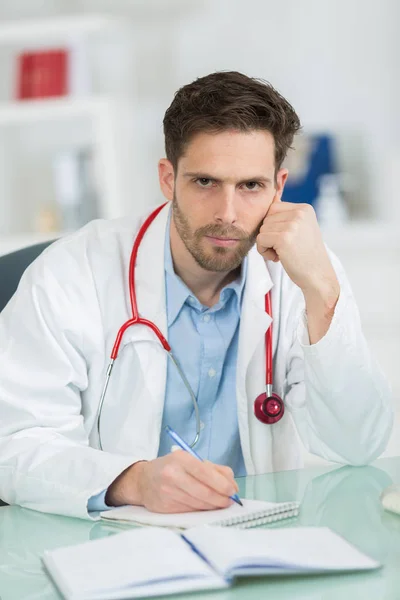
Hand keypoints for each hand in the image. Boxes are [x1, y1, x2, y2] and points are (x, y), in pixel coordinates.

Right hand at [105, 451, 238, 512]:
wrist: (143, 480)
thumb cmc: (172, 468)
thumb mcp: (190, 460)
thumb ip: (213, 469)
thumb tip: (232, 484)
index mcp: (180, 459)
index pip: (205, 472)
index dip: (221, 484)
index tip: (233, 491)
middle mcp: (172, 475)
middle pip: (203, 491)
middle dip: (220, 498)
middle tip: (229, 501)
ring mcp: (167, 492)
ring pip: (198, 503)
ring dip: (212, 506)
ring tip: (220, 503)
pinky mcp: (165, 507)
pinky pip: (189, 510)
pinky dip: (200, 510)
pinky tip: (204, 506)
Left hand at [257, 198, 338, 295]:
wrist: (318, 276)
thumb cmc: (306, 256)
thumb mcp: (301, 229)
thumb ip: (286, 218)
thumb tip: (268, 203)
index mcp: (304, 208)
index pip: (274, 208)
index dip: (273, 226)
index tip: (285, 239)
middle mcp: (300, 213)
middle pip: (266, 218)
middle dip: (270, 235)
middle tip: (284, 249)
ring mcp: (292, 225)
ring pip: (262, 229)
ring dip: (267, 244)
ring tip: (282, 254)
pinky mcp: (284, 238)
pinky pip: (260, 239)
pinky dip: (264, 251)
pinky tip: (278, 258)